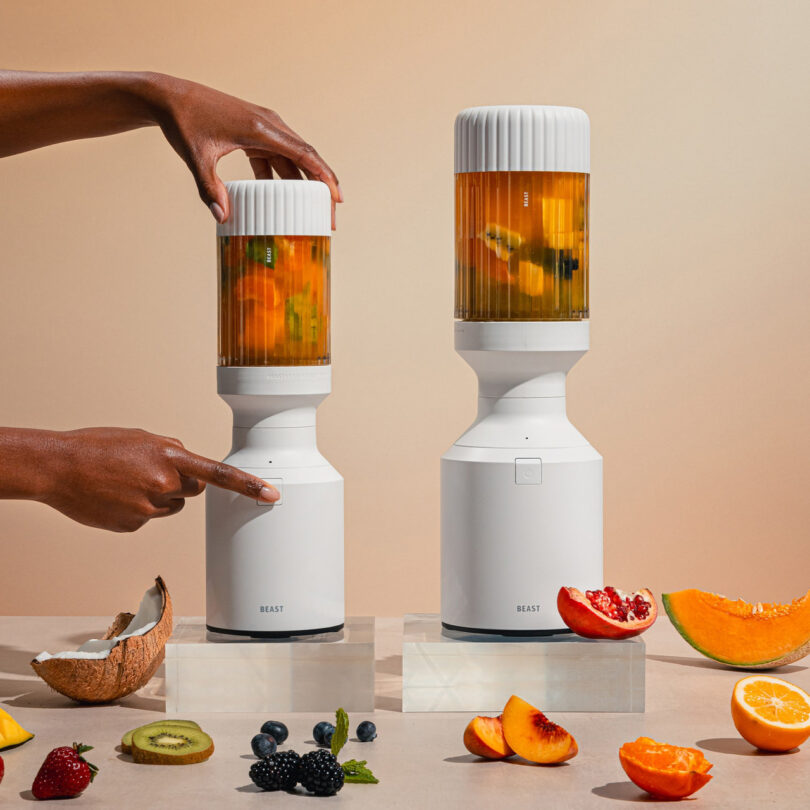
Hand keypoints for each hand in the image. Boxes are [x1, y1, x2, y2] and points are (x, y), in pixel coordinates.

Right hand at [41, 427, 277, 532]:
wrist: (58, 467)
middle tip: (150, 471)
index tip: (272, 495)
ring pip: (171, 505)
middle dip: (181, 482)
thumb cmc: (98, 447)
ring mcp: (148, 509)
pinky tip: (115, 496)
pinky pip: (149, 518)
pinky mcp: (133, 526)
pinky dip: (137, 509)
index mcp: (169, 456)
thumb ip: (172, 450)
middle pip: (193, 490)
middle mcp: (164, 484)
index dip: (248, 485)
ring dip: (158, 495)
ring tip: (127, 482)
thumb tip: (188, 464)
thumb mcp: (142, 437)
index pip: (219, 473)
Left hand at [150, 74, 342, 226]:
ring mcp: (263, 126)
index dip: (324, 176)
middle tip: (330, 216)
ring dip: (304, 183)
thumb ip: (209, 188)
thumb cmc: (183, 122)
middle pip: (306, 157)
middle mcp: (268, 124)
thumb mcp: (197, 157)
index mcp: (260, 128)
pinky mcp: (255, 131)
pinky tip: (283, 197)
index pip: (304, 154)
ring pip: (293, 157)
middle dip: (321, 187)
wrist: (169, 97)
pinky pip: (277, 155)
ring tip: (313, 210)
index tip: (336, 198)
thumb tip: (222, 218)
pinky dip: (283, 175)